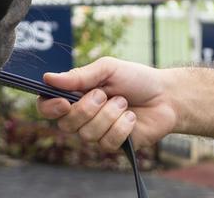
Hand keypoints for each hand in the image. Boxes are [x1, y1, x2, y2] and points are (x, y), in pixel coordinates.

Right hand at [37, 57, 177, 150]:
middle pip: (66, 124)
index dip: (49, 108)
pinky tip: (131, 117)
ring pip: (87, 134)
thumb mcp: (107, 69)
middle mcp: (81, 116)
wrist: (167, 96)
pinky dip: (122, 127)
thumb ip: (78, 75)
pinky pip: (107, 142)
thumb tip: (48, 78)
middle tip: (104, 94)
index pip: (46, 107)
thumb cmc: (135, 79)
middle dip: (87, 109)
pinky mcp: (114, 144)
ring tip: (123, 103)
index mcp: (73, 95)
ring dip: (109, 115)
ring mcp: (96, 132)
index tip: (64, 102)